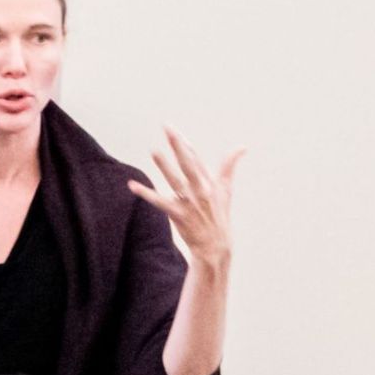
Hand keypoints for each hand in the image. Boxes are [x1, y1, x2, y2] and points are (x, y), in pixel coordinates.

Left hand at [126, 132, 243, 276]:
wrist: (215, 246)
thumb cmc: (219, 216)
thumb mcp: (226, 190)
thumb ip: (229, 167)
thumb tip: (242, 147)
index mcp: (210, 183)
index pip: (197, 159)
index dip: (186, 145)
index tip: (175, 131)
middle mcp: (200, 190)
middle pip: (188, 163)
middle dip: (178, 145)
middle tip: (168, 128)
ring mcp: (189, 202)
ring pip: (175, 179)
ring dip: (164, 166)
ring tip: (154, 150)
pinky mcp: (179, 214)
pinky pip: (160, 202)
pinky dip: (146, 194)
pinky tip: (132, 185)